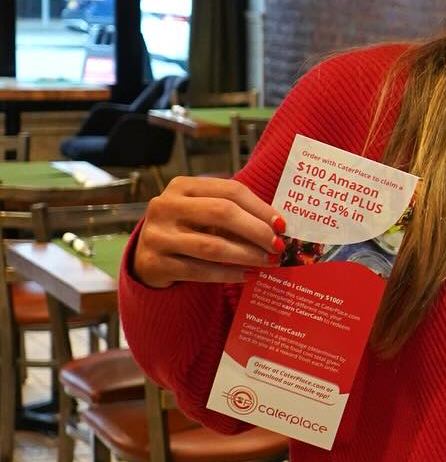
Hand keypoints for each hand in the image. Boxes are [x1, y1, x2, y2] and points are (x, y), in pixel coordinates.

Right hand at [132, 176, 282, 288]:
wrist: (147, 259)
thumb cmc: (186, 231)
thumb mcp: (203, 214)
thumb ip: (232, 214)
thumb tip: (277, 228)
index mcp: (182, 186)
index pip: (230, 191)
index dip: (260, 207)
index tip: (282, 225)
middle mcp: (165, 206)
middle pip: (222, 213)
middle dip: (256, 231)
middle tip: (278, 246)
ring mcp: (157, 235)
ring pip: (212, 245)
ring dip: (246, 255)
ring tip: (267, 262)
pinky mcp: (154, 263)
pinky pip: (200, 270)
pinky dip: (227, 274)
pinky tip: (246, 275)